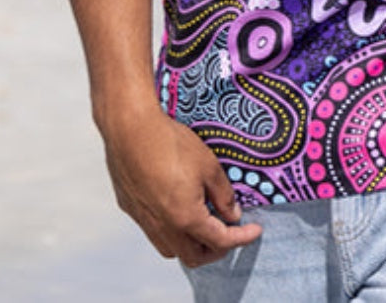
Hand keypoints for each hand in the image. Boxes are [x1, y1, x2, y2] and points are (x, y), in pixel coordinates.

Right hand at [102, 106, 262, 266]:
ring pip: (172, 249)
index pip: (220, 241)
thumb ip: (224, 196)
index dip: (242, 237)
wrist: (130, 129)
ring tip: (204, 224)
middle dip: (216, 250)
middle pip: (194, 256)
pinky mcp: (131, 209)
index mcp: (186, 219)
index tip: (255, 231)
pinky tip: (178, 207)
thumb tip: (232, 215)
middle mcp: (163, 227)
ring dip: (192, 244)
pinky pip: (155, 231)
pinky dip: (172, 230)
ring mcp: (144, 221)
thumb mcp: (209, 166)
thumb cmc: (170, 144)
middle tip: (230, 232)